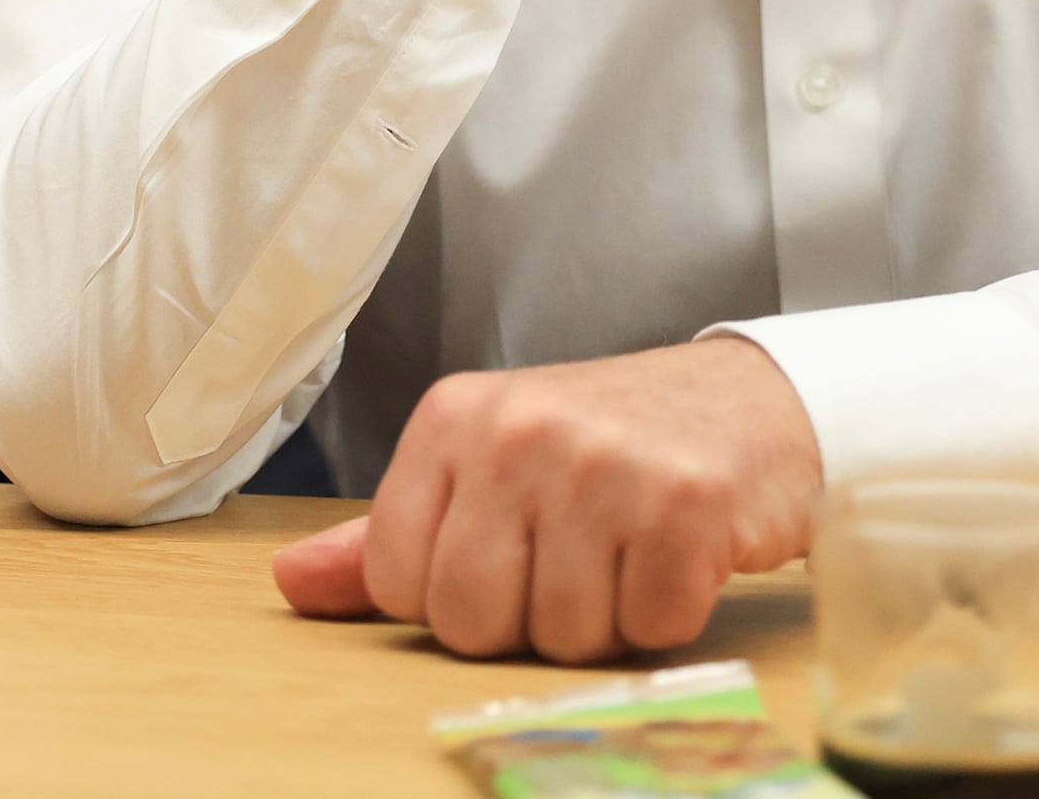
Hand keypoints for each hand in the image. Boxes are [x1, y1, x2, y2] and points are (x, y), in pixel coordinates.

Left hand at [268, 335, 823, 661]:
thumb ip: (386, 533)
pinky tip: (678, 554)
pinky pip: (648, 627)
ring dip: (604, 619)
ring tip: (628, 550)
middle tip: (574, 559)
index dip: (456, 595)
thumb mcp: (485, 465)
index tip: (508, 551)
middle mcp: (517, 430)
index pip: (397, 583)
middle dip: (527, 620)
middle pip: (470, 621)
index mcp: (452, 417)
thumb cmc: (606, 443)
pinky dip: (670, 613)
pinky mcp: (685, 504)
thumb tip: (288, 582)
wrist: (751, 401)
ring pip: (562, 637)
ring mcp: (602, 464)